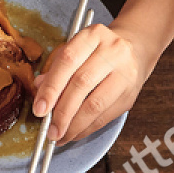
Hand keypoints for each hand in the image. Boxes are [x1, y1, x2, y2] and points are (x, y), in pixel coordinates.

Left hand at [31, 23, 154, 144]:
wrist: (135, 53)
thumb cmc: (96, 55)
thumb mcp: (75, 53)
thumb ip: (56, 71)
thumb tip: (39, 91)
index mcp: (92, 36)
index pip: (68, 61)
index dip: (51, 88)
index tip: (39, 110)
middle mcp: (112, 50)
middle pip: (81, 84)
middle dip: (62, 112)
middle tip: (50, 131)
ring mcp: (124, 72)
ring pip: (94, 104)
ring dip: (74, 125)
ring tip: (60, 136)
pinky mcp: (130, 94)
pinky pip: (104, 117)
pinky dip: (86, 129)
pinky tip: (74, 134)